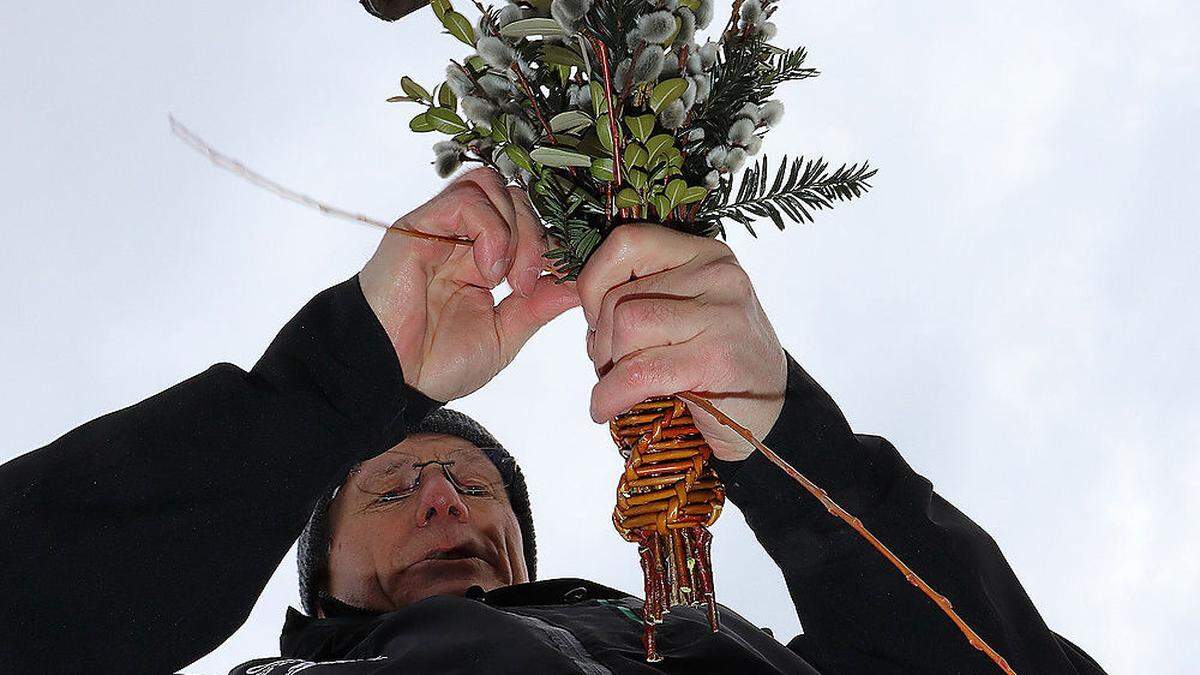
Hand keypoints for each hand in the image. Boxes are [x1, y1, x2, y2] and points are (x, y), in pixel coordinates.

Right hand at [359, 168, 578, 401]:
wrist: (390, 379)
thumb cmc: (436, 363)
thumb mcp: (504, 335)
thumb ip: (539, 306)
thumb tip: (579, 285)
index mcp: (481, 259)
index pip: (527, 221)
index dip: (551, 243)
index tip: (560, 280)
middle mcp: (460, 237)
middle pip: (514, 196)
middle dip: (537, 237)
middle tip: (527, 284)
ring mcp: (438, 229)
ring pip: (492, 186)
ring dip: (515, 230)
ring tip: (507, 279)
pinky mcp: (417, 227)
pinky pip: (466, 199)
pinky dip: (491, 230)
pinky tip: (487, 270)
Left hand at [579, 224, 786, 461]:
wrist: (770, 416)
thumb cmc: (716, 365)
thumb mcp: (685, 313)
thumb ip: (644, 293)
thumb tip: (574, 295)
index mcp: (705, 254)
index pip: (627, 242)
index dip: (594, 281)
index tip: (595, 318)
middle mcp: (718, 273)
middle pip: (620, 296)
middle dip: (600, 340)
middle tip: (610, 368)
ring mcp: (723, 313)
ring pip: (627, 326)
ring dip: (607, 367)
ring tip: (617, 387)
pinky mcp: (718, 357)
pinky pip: (639, 370)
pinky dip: (610, 394)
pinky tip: (606, 407)